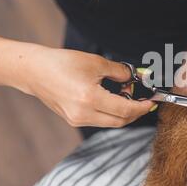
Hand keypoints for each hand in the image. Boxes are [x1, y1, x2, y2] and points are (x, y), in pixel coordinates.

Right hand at [21, 47, 155, 127]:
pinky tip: (113, 99)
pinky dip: (110, 112)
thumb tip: (134, 78)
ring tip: (126, 95)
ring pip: (110, 122)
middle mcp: (83, 114)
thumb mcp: (96, 62)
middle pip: (120, 121)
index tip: (152, 102)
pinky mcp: (73, 120)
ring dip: (123, 113)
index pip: (125, 110)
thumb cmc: (63, 63)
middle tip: (144, 101)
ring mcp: (77, 119)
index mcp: (90, 99)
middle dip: (136, 113)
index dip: (142, 107)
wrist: (35, 71)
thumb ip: (119, 72)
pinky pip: (99, 120)